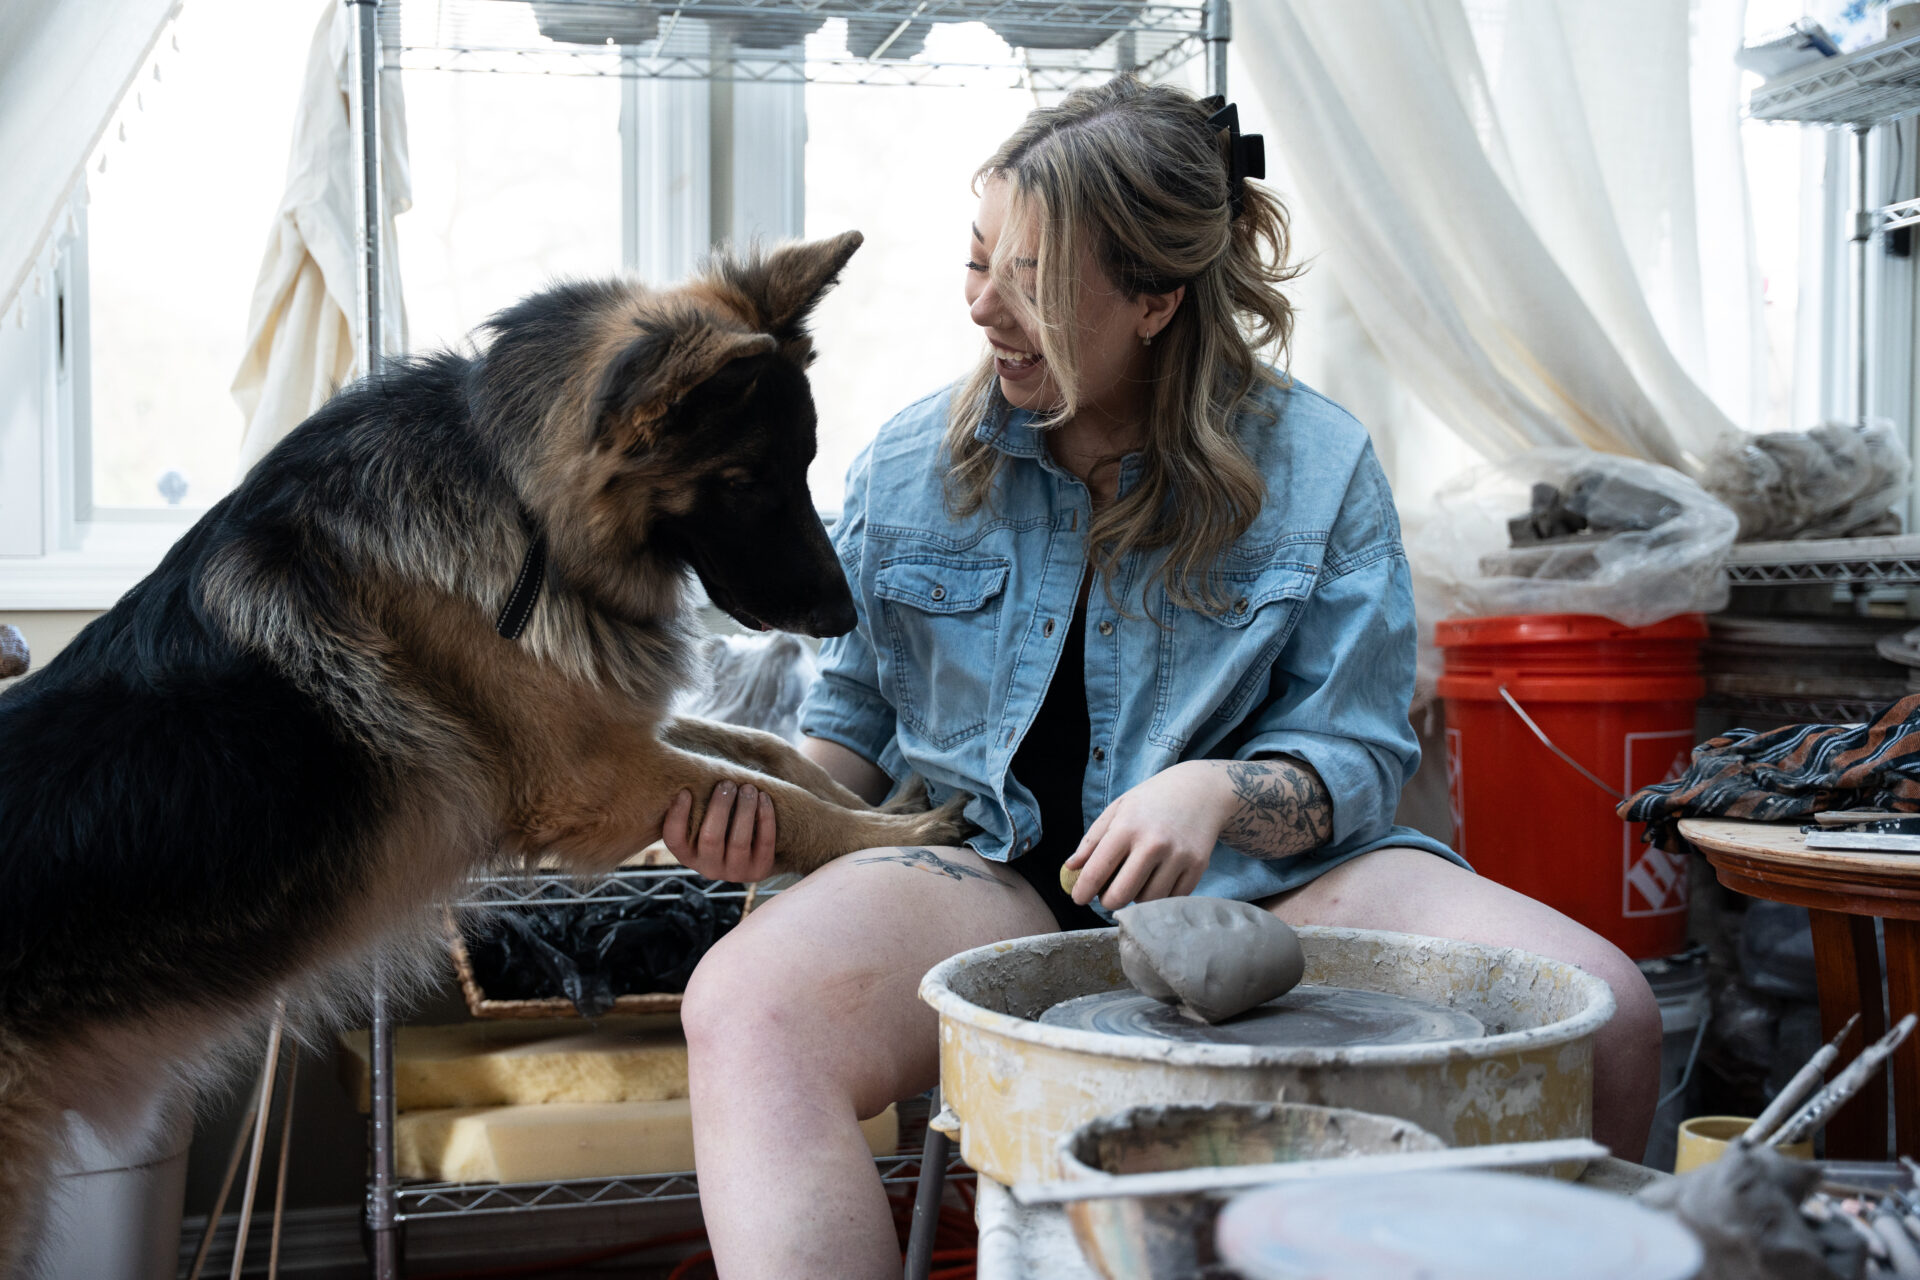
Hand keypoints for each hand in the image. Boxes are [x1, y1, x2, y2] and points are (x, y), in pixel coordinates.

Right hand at [661, 781, 776, 882]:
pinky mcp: (759, 869)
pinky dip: (765, 817)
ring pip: (739, 841)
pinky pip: (764, 842)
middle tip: (727, 784)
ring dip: (744, 809)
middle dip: (720, 807)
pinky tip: (763, 797)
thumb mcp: (702, 822)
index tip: (685, 791)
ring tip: (747, 788)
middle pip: (710, 838)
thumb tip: (689, 772)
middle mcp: (708, 868)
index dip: (677, 816)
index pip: (674, 839)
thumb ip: (696, 805)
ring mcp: (735, 871)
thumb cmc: (721, 826)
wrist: (752, 854)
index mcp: (687, 855)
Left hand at [1063, 762, 1227, 908]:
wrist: (1200, 790)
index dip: (1082, 891)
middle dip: (1108, 901)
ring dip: (1136, 898)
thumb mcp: (1118, 809)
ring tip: (1136, 880)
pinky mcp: (1198, 866)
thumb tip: (1070, 868)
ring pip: (1147, 901)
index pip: (1096, 872)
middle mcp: (1153, 843)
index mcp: (1127, 827)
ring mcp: (1178, 856)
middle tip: (1107, 894)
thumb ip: (1092, 840)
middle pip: (1121, 895)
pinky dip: (1161, 895)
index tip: (1078, 898)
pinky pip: (1172, 898)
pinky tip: (1157, 879)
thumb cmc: (1152, 801)